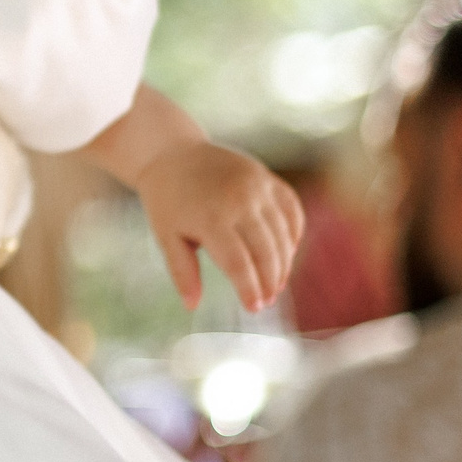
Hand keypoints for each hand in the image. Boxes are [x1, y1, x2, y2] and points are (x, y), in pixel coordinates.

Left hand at [133, 141, 304, 311]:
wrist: (171, 153)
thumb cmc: (167, 201)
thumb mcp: (166, 236)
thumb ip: (181, 271)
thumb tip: (192, 305)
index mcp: (210, 217)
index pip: (239, 263)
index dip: (250, 289)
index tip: (254, 308)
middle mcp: (238, 200)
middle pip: (266, 251)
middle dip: (271, 281)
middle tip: (267, 300)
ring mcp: (256, 186)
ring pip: (283, 233)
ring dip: (285, 262)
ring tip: (276, 283)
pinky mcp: (266, 177)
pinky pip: (292, 208)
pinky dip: (294, 232)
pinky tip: (288, 251)